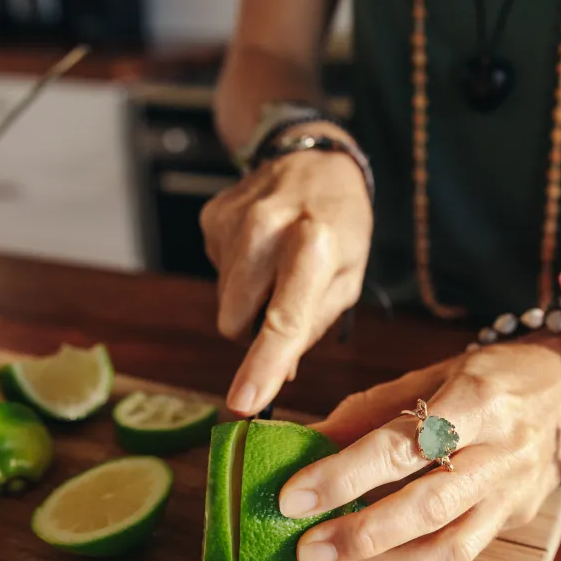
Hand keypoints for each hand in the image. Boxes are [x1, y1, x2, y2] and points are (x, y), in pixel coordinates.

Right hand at [199, 123, 372, 415]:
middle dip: (257, 328)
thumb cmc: (342, 223)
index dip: (262, 366)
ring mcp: (232, 219)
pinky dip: (238, 272)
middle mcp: (267, 228)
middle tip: (288, 296)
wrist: (313, 157)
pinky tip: (260, 245)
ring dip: (249, 299)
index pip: (284, 318)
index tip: (244, 404)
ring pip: (224, 303)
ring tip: (277, 263)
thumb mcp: (350, 275)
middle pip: (236, 322)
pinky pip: (216, 273)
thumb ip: (314, 325)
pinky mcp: (211, 216)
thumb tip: (275, 372)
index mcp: (314, 243)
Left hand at [278, 337, 560, 560]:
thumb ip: (374, 409)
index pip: (404, 442)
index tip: (295, 493)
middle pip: (429, 501)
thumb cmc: (494, 375)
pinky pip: (463, 551)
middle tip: (305, 547)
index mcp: (476, 397)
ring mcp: (513, 489)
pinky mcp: (517, 516)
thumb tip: (311, 440)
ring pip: (450, 543)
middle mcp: (501, 447)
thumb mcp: (435, 374)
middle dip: (362, 531)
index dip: (346, 472)